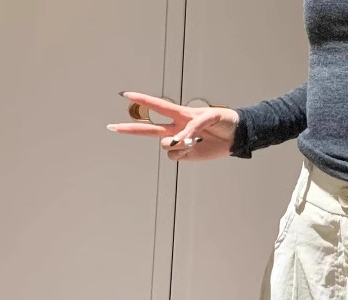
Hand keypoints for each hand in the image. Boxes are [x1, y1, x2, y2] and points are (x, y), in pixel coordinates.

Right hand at [107, 92, 238, 161]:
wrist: (235, 136)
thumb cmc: (225, 120)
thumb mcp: (212, 116)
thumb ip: (194, 125)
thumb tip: (180, 139)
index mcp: (180, 114)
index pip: (158, 106)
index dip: (143, 100)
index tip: (126, 95)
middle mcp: (176, 128)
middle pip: (148, 128)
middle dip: (130, 128)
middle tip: (113, 127)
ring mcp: (179, 142)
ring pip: (164, 145)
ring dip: (174, 144)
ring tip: (191, 141)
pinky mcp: (185, 155)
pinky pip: (174, 157)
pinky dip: (180, 154)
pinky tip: (191, 149)